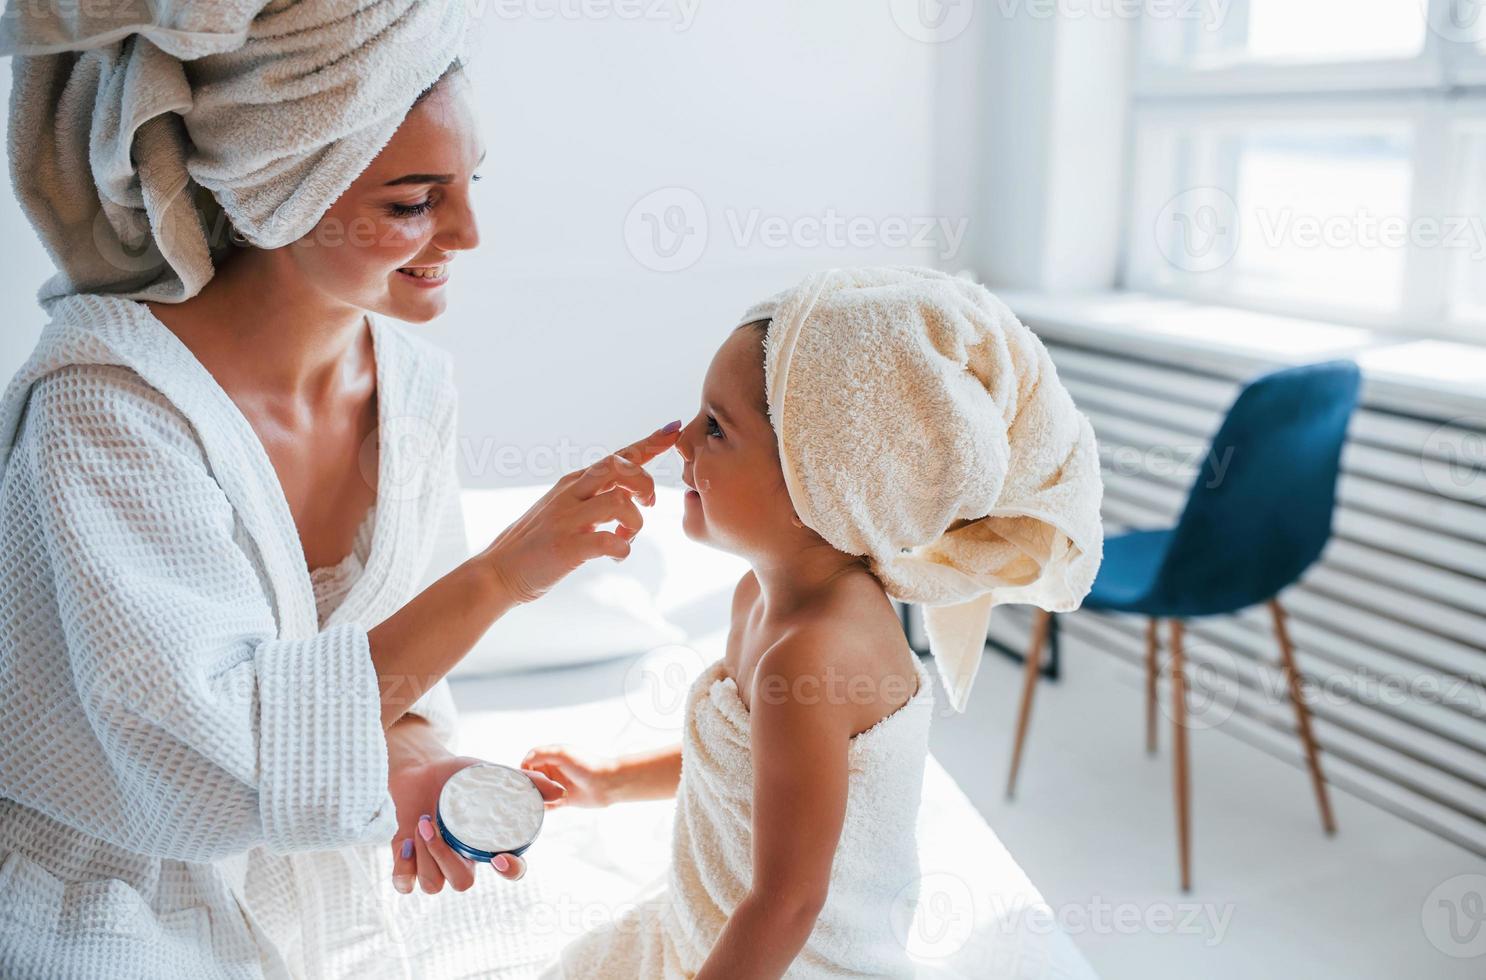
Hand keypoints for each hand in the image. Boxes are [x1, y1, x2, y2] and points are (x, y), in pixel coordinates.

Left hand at [388, 755, 565, 893]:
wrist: (418, 768)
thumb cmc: (458, 775)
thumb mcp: (490, 773)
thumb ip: (523, 782)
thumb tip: (560, 792)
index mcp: (487, 843)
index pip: (510, 870)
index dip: (510, 871)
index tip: (500, 858)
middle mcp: (463, 859)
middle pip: (463, 884)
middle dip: (445, 858)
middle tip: (433, 824)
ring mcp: (434, 863)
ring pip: (434, 885)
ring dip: (424, 855)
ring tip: (421, 822)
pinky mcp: (408, 862)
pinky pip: (405, 885)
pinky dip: (403, 867)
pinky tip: (405, 842)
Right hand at [476, 422, 681, 604]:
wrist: (498, 572)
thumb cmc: (535, 544)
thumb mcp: (563, 510)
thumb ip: (591, 498)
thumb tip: (625, 496)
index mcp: (573, 483)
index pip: (617, 455)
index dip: (648, 443)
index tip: (673, 431)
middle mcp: (570, 494)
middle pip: (620, 467)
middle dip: (645, 483)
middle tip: (648, 505)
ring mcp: (567, 519)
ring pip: (619, 502)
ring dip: (635, 522)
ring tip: (626, 536)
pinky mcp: (567, 546)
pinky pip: (609, 540)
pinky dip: (622, 549)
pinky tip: (615, 555)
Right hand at [521, 745, 617, 808]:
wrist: (607, 784)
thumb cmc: (587, 765)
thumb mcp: (563, 754)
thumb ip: (542, 754)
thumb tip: (526, 760)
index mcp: (554, 757)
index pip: (531, 760)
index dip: (525, 767)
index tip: (522, 777)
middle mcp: (555, 770)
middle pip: (534, 776)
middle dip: (527, 783)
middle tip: (523, 791)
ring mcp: (560, 785)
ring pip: (540, 791)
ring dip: (534, 796)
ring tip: (527, 801)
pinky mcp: (565, 799)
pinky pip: (549, 805)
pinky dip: (542, 807)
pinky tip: (536, 810)